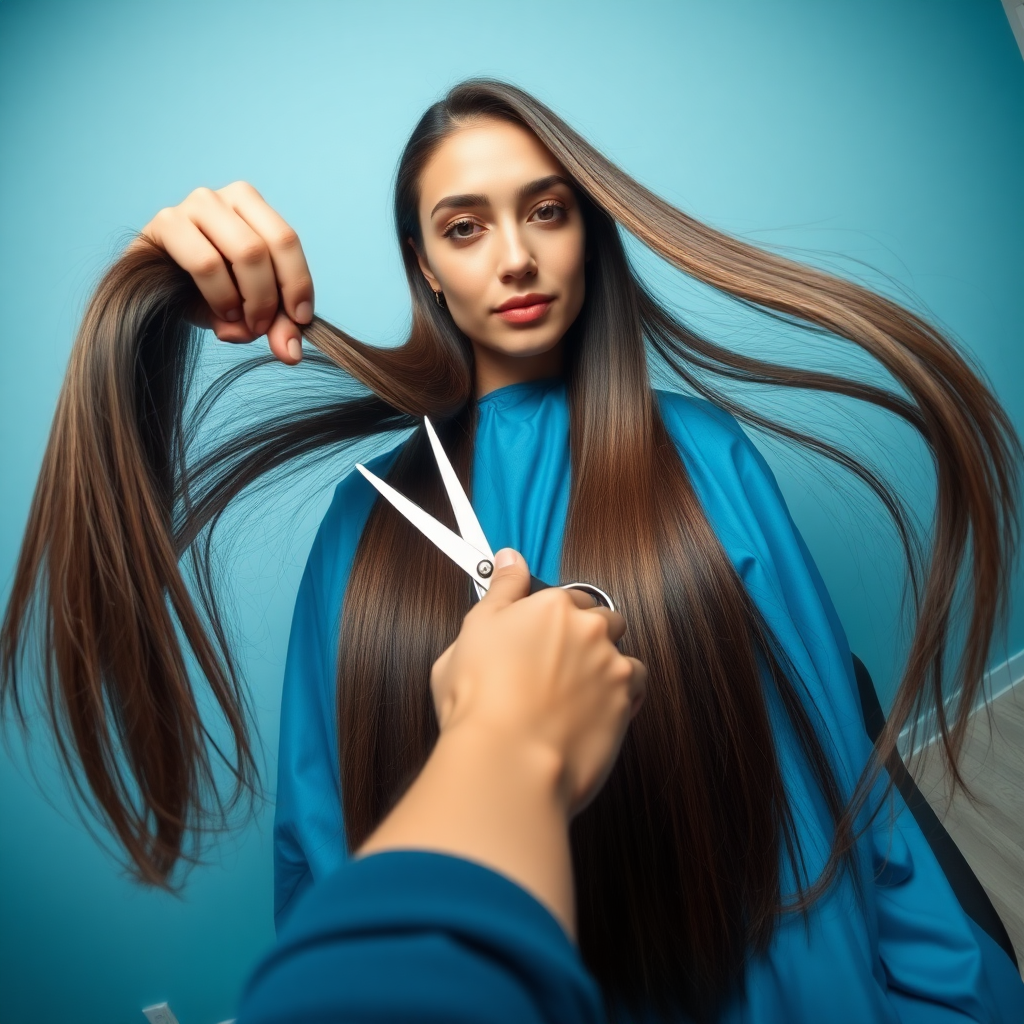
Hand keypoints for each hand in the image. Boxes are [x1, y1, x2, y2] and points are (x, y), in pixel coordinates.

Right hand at [134, 181, 313, 364]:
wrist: (153, 293)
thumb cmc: (206, 293)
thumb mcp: (250, 309)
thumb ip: (277, 326)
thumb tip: (291, 353)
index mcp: (251, 207)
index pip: (286, 240)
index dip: (299, 283)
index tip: (301, 319)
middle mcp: (224, 198)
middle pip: (269, 246)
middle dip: (273, 297)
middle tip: (263, 328)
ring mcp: (194, 206)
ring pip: (246, 252)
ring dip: (251, 299)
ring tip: (242, 321)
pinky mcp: (166, 224)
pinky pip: (207, 262)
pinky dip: (222, 296)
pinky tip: (222, 313)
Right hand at [358, 548, 645, 934]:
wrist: (507, 759)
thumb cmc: (479, 701)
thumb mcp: (470, 633)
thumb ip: (499, 591)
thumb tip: (509, 561)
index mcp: (550, 606)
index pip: (565, 596)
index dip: (554, 617)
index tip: (544, 632)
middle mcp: (588, 628)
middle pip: (602, 618)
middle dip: (586, 636)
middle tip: (557, 665)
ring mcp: (611, 664)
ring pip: (622, 653)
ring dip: (607, 665)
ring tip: (577, 693)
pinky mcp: (626, 701)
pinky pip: (636, 688)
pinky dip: (623, 694)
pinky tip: (595, 709)